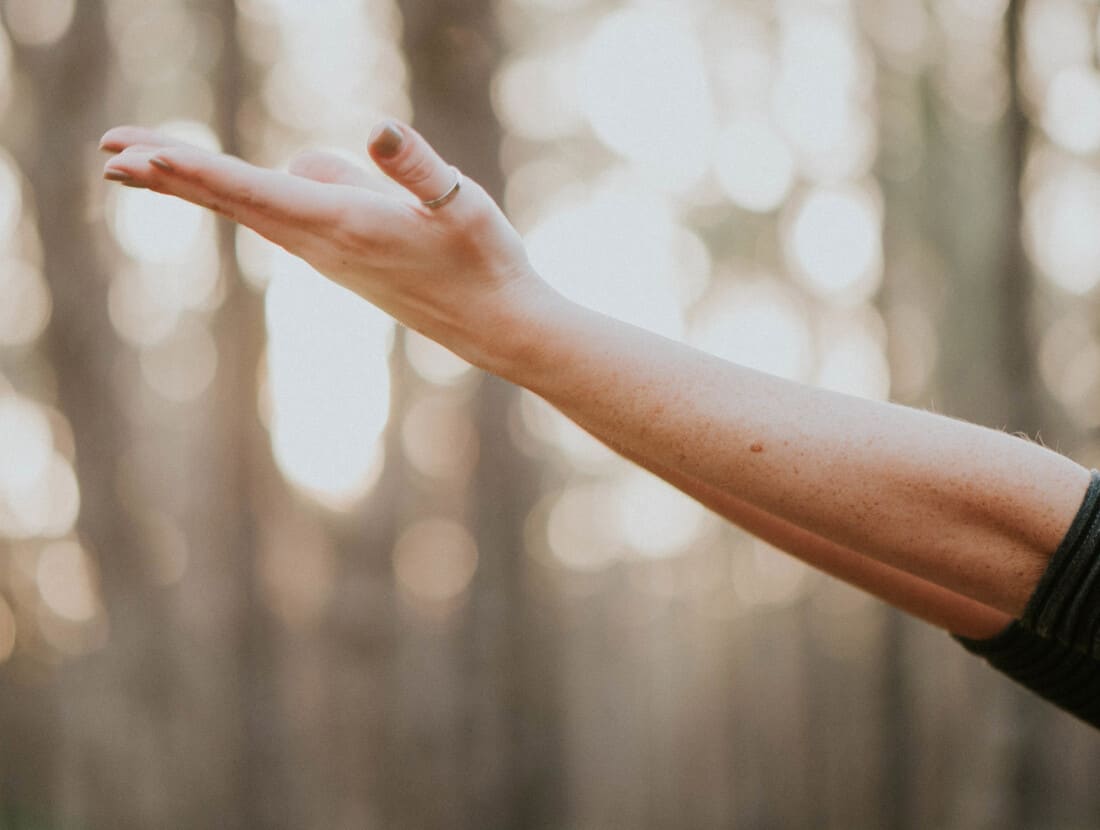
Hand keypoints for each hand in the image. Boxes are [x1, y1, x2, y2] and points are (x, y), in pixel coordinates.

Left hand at [100, 120, 547, 367]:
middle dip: (170, 176)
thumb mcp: (461, 204)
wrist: (497, 326)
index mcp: (346, 224)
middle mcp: (325, 244)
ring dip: (197, 185)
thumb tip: (376, 130)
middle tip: (109, 154)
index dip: (196, 170)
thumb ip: (417, 168)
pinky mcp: (343, 259)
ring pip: (253, 208)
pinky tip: (251, 186)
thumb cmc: (486, 262)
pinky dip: (242, 197)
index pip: (256, 190)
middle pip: (234, 201)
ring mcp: (330, 255)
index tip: (138, 155)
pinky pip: (282, 216)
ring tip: (144, 164)